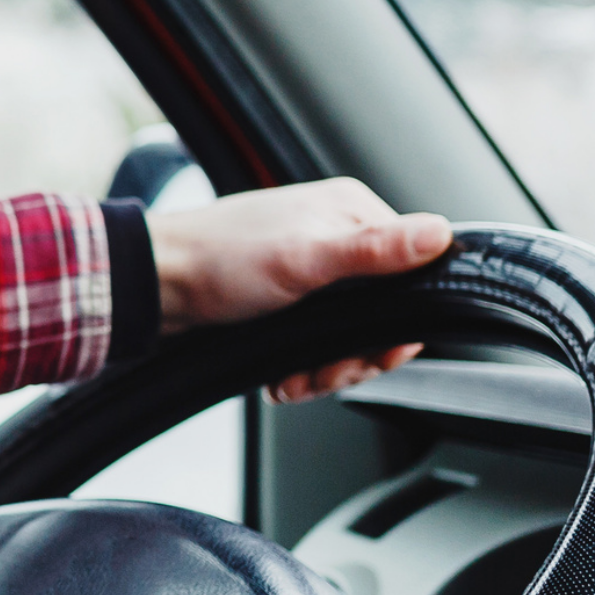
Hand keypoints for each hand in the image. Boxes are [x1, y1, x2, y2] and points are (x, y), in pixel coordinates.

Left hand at [146, 177, 452, 402]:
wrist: (152, 286)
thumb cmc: (220, 262)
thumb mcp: (305, 259)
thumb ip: (374, 251)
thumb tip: (442, 232)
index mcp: (352, 212)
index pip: (414, 274)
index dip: (398, 326)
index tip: (376, 355)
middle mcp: (336, 236)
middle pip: (382, 314)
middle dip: (356, 357)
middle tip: (326, 375)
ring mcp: (311, 269)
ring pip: (349, 335)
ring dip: (328, 370)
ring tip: (297, 382)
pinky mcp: (287, 299)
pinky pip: (317, 342)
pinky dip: (305, 368)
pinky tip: (284, 380)